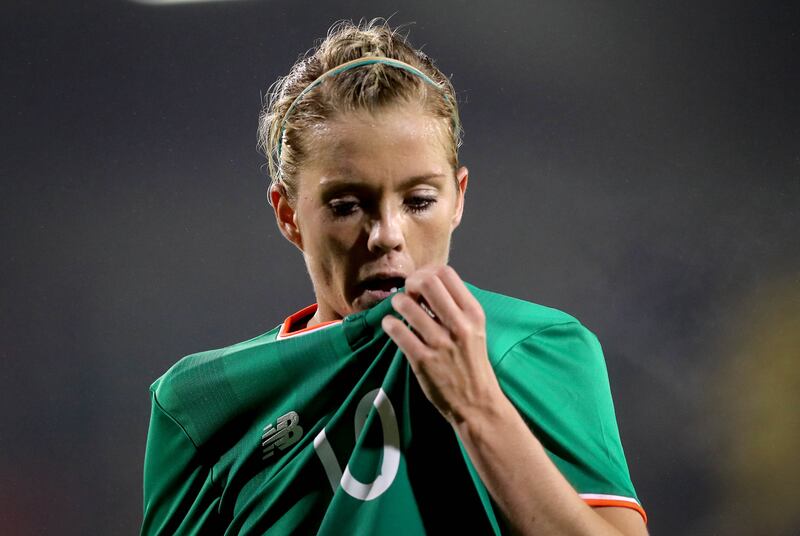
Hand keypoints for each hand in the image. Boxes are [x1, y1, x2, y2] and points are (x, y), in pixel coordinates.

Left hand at [381, 265, 505, 425]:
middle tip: (408, 293)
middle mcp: (459, 325)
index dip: (427, 272)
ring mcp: (440, 343)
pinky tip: (391, 326)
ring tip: (398, 308)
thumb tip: (428, 285)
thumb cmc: (472, 364)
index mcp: (473, 314)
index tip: (420, 283)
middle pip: (427, 282)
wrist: (477, 403)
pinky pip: (398, 331)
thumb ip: (456, 308)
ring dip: (397, 302)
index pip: (446, 273)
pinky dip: (390, 324)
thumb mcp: (474, 330)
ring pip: (408, 305)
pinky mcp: (423, 360)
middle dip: (411, 282)